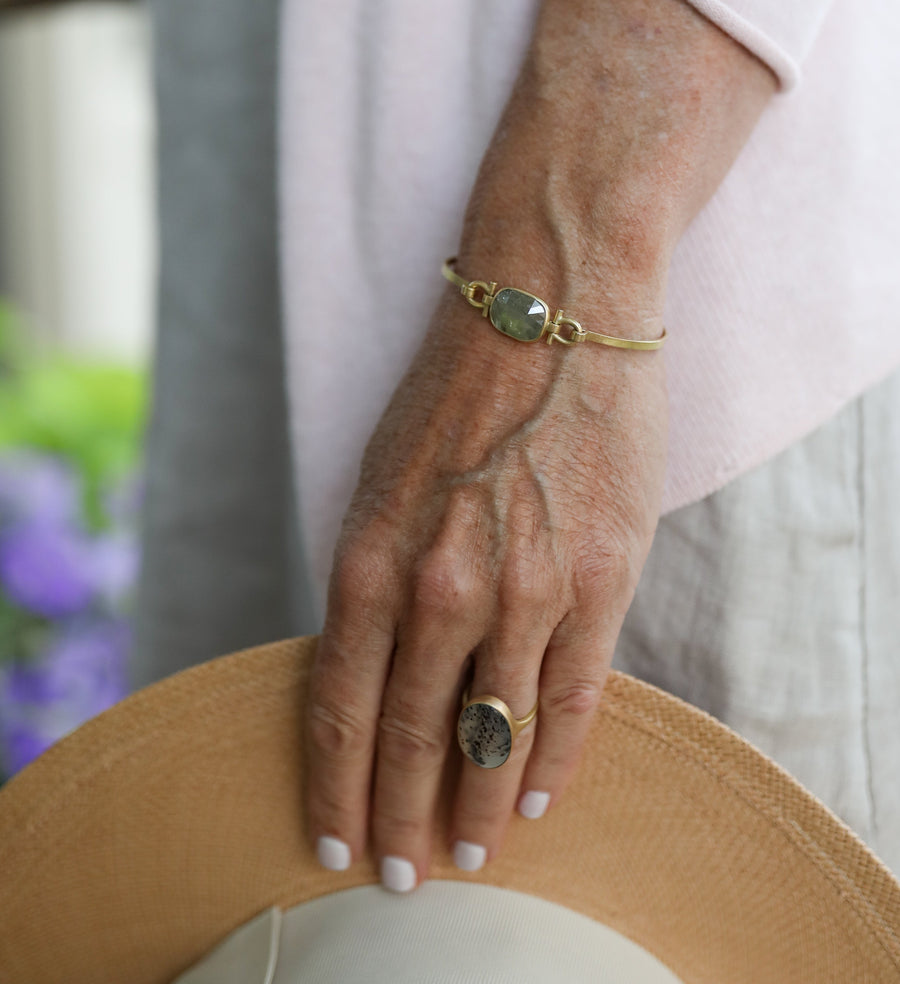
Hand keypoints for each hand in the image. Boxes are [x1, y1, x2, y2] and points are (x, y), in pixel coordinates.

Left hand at [304, 0, 774, 888]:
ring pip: (495, 733)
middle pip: (411, 736)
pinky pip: (574, 697)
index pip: (339, 704)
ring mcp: (527, 589)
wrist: (549, 309)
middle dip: (401, 817)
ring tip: (471, 853)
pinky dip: (554, 758)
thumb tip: (379, 664)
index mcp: (371, 556)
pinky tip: (541, 797)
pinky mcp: (600, 579)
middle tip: (400, 877)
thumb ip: (377, 576)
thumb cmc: (457, 391)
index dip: (336, 783)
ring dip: (480, 805)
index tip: (334, 838)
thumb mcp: (381, 479)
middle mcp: (442, 587)